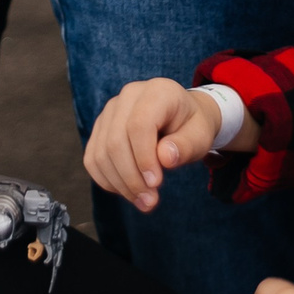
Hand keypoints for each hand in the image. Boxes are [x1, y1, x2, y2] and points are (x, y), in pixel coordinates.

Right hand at [84, 78, 250, 211]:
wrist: (181, 118)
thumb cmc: (191, 126)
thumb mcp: (201, 136)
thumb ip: (186, 146)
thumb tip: (164, 158)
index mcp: (157, 92)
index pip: (139, 125)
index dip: (144, 158)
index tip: (156, 184)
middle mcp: (128, 96)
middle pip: (115, 141)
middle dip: (131, 178)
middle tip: (150, 201)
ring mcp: (110, 111)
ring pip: (101, 153)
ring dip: (119, 184)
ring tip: (143, 201)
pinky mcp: (100, 128)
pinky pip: (93, 159)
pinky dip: (107, 180)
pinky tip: (128, 190)